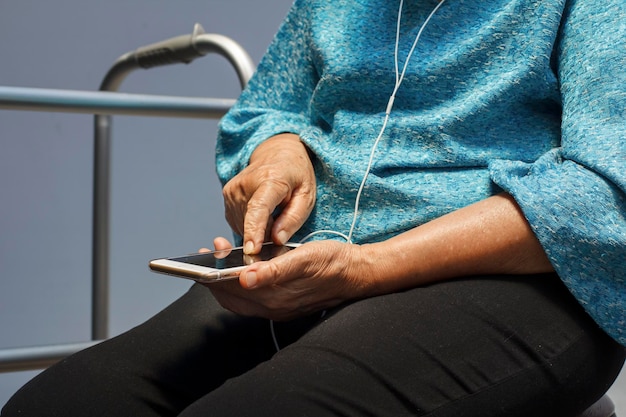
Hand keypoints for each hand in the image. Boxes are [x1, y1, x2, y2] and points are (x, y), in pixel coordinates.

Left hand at [207, 240, 373, 320]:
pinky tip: (244, 266)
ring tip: (224, 253)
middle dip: (215, 274)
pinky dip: (242, 281)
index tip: (203, 256)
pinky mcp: (284, 304)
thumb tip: (245, 279)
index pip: (230, 290)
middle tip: (212, 250)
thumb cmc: (330, 261)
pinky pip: (253, 297)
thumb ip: (273, 271)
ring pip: (241, 297)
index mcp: (274, 297)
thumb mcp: (302, 259)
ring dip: (227, 277)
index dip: (212, 274)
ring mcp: (278, 308)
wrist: (356, 273)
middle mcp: (272, 307)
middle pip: (230, 296)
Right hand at [222, 133, 315, 253]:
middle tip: (281, 221)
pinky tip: (262, 211)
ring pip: (244, 225)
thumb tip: (276, 240)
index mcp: (270, 180)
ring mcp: (233, 190)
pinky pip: (238, 221)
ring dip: (259, 228)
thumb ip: (293, 219)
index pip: (258, 208)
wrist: (277, 153)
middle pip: (252, 223)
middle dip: (266, 232)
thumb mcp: (307, 196)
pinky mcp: (227, 195)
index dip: (254, 231)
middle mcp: (246, 184)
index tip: (251, 249)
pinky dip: (251, 223)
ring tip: (273, 212)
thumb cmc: (295, 174)